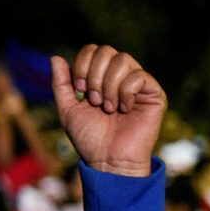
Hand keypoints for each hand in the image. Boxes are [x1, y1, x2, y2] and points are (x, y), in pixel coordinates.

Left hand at [51, 45, 166, 176]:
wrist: (108, 160)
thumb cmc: (89, 138)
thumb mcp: (68, 109)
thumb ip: (61, 84)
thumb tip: (55, 57)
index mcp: (101, 77)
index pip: (93, 50)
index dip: (82, 64)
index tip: (79, 89)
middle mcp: (120, 76)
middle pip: (106, 50)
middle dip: (94, 75)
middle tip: (93, 100)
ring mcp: (138, 83)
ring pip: (122, 60)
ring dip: (108, 86)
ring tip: (107, 108)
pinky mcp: (154, 93)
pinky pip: (138, 76)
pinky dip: (125, 93)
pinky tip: (124, 109)